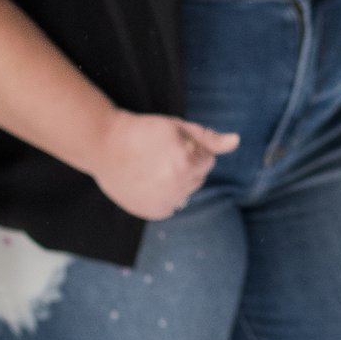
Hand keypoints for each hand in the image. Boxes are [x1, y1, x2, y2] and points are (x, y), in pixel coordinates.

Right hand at [92, 111, 238, 217]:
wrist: (104, 145)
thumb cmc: (144, 132)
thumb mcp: (179, 128)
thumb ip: (209, 138)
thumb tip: (236, 141)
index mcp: (187, 163)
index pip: (208, 160)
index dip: (190, 149)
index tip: (168, 144)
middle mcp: (177, 186)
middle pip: (198, 178)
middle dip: (185, 166)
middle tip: (158, 155)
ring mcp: (164, 202)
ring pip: (186, 192)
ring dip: (176, 182)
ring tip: (151, 168)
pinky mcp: (153, 212)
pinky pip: (172, 205)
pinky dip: (164, 195)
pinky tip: (147, 181)